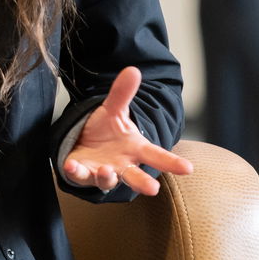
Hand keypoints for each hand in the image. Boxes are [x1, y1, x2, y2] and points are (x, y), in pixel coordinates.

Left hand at [61, 66, 193, 194]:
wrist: (83, 143)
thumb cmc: (106, 131)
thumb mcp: (114, 111)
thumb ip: (122, 94)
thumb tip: (133, 70)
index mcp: (135, 149)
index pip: (156, 156)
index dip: (172, 163)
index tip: (187, 168)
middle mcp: (122, 164)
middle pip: (135, 176)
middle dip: (143, 183)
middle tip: (152, 189)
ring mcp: (103, 172)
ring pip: (108, 180)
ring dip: (108, 177)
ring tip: (107, 170)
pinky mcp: (83, 174)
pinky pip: (80, 175)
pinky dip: (76, 172)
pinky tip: (71, 165)